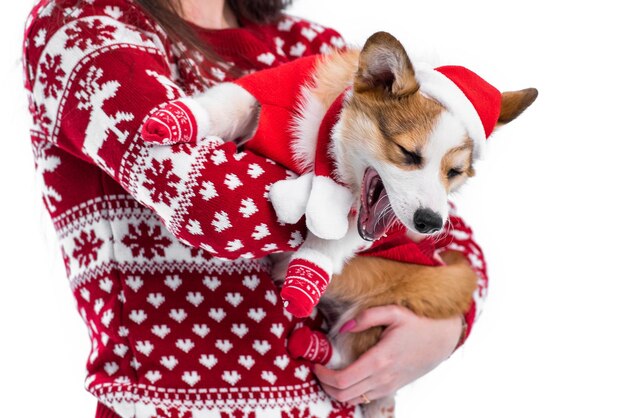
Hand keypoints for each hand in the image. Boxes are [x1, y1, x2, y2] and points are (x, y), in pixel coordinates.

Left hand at [314, 305, 461, 404]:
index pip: (343, 380)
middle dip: (325, 384)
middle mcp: (383, 378)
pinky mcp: (392, 388)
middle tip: (318, 369)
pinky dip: (350, 392)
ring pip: (353, 400)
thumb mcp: (394, 312)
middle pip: (343, 395)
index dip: (324, 376)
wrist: (443, 340)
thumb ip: (366, 316)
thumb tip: (343, 327)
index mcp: (380, 359)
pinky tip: (346, 377)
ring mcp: (388, 386)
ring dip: (336, 390)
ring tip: (329, 372)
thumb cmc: (418, 323)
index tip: (316, 364)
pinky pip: (365, 398)